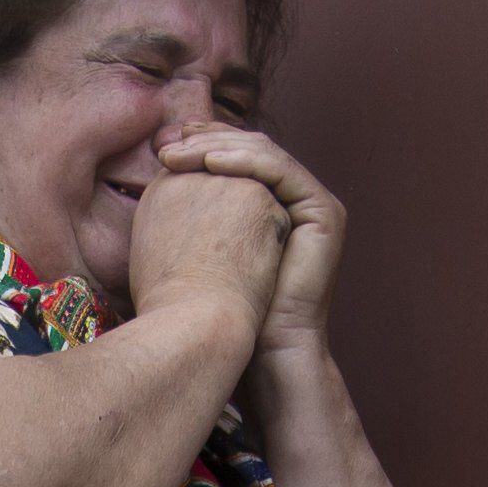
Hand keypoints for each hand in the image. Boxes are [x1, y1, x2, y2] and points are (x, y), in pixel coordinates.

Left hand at [151, 125, 343, 354]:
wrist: (257, 347)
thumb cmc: (222, 306)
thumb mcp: (200, 239)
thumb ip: (193, 201)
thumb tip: (161, 162)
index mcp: (272, 202)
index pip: (238, 159)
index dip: (203, 145)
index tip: (165, 144)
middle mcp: (296, 199)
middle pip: (252, 150)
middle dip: (209, 140)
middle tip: (170, 139)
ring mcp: (315, 204)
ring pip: (264, 154)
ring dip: (219, 148)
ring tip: (181, 153)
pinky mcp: (325, 212)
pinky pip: (281, 171)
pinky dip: (245, 162)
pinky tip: (210, 163)